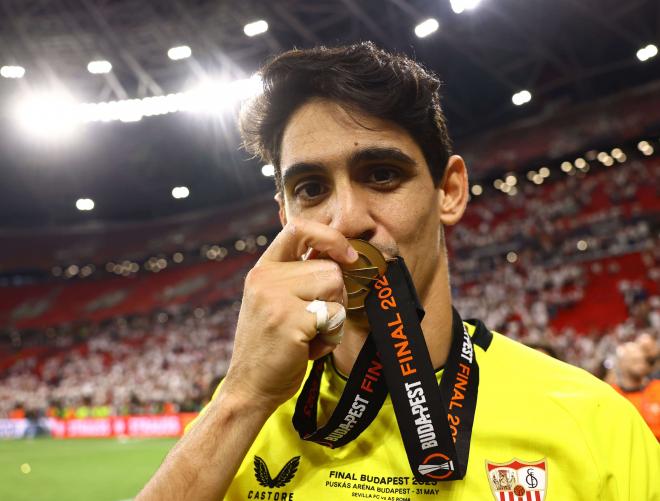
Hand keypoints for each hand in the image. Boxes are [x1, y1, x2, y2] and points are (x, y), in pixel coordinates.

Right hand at [222, 218, 358, 410]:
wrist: (250, 387)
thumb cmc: (273, 347)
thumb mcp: (276, 302)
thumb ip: (299, 277)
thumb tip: (342, 257)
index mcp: (263, 270)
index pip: (299, 229)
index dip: (330, 237)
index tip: (348, 256)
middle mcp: (265, 278)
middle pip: (330, 269)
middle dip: (336, 298)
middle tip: (315, 322)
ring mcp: (275, 298)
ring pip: (337, 288)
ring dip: (334, 316)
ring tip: (309, 334)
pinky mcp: (289, 320)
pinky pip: (335, 316)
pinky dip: (330, 336)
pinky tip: (308, 348)